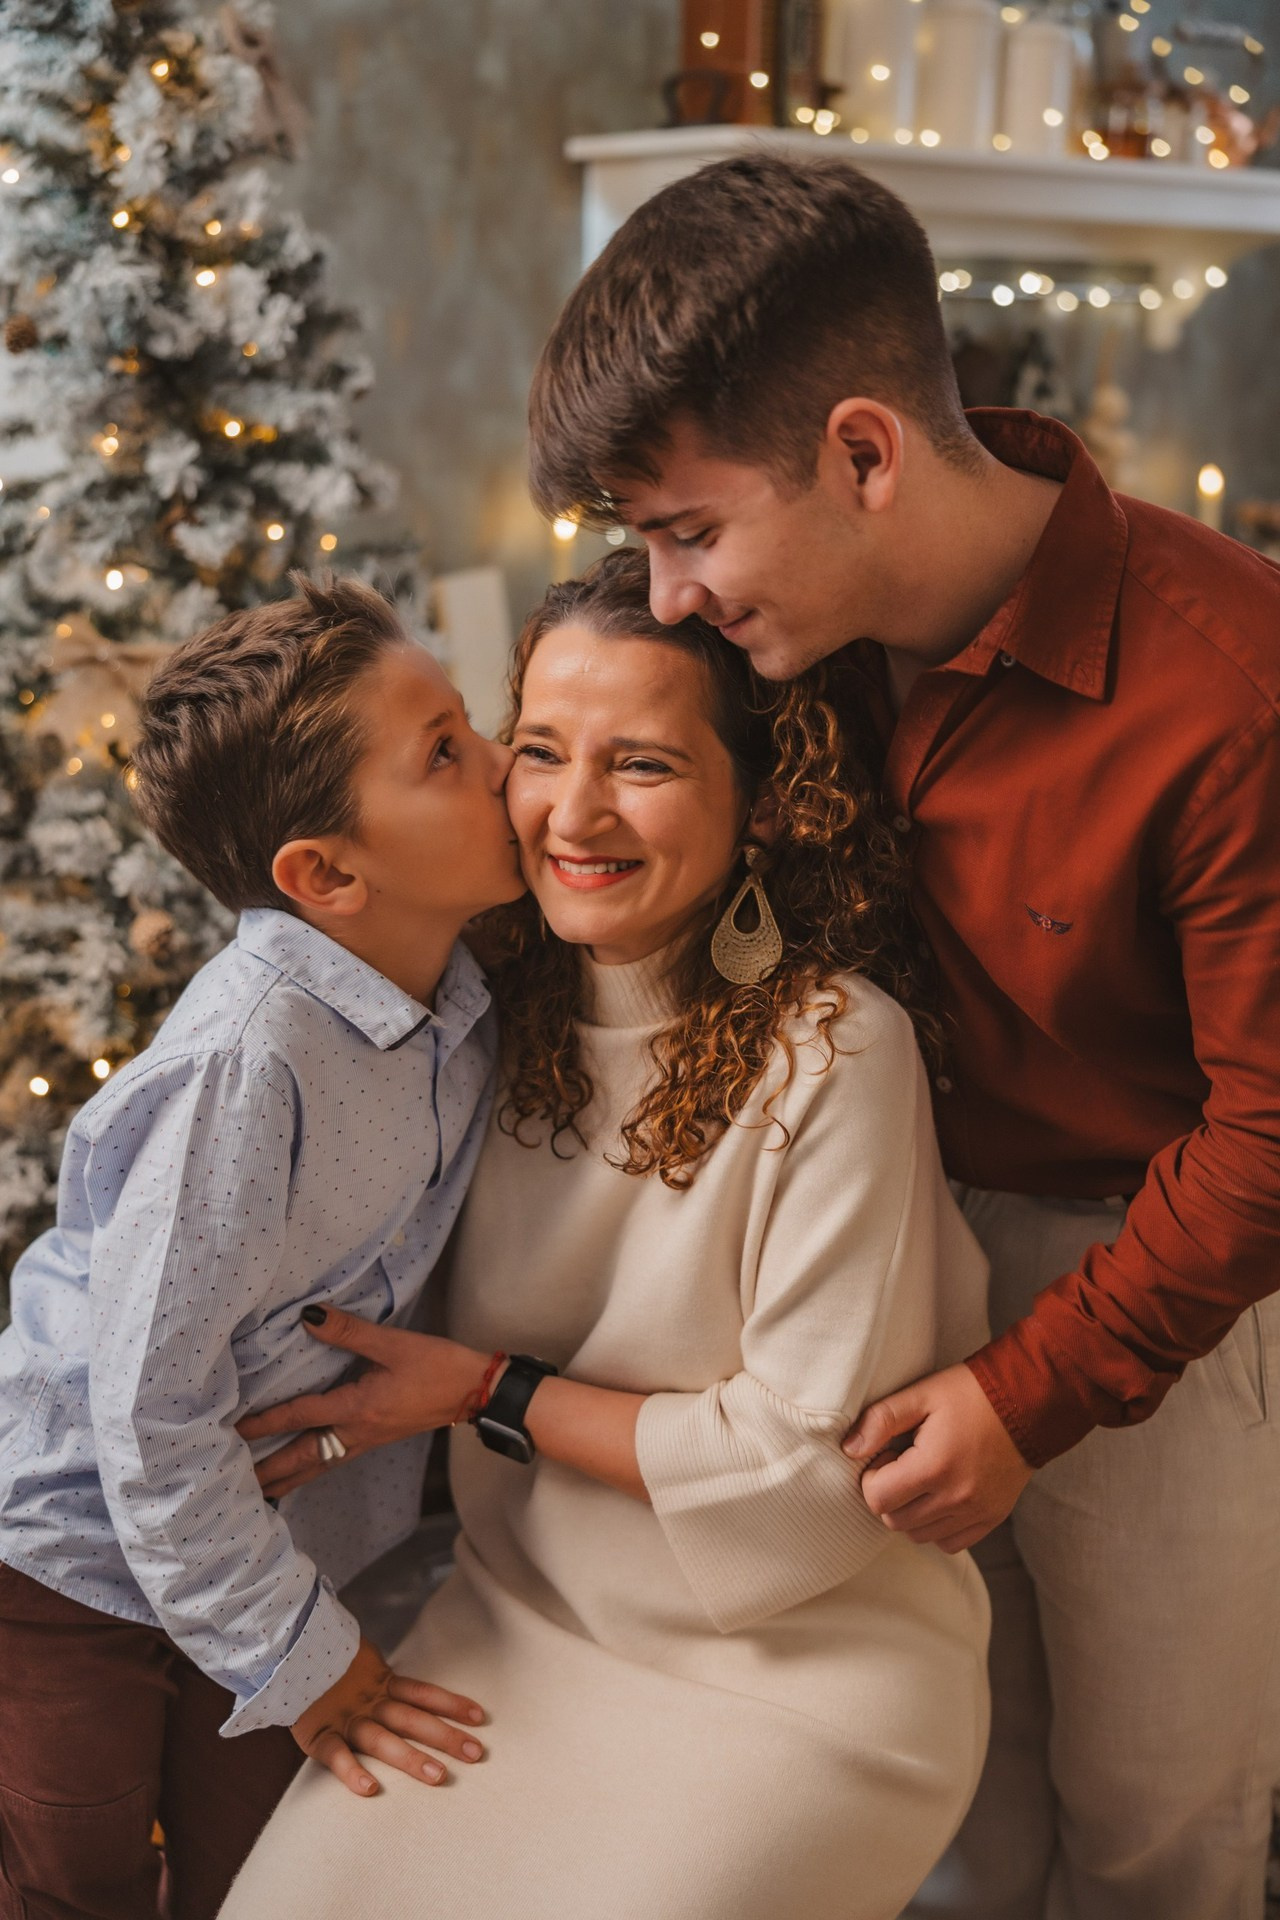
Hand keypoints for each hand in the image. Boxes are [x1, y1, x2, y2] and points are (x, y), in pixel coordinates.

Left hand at [238, 1307, 490, 1498]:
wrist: (476, 1392)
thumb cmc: (438, 1366)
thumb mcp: (395, 1344)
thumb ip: (350, 1332)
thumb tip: (308, 1317)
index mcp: (358, 1409)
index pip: (301, 1416)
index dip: (265, 1422)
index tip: (234, 1429)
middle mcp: (357, 1433)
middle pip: (303, 1458)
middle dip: (268, 1471)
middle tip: (232, 1487)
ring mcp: (367, 1441)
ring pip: (317, 1467)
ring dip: (286, 1480)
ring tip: (258, 1493)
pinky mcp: (376, 1440)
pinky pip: (333, 1463)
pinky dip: (310, 1473)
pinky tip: (301, 1474)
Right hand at [291, 1634, 485, 1796]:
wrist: (282, 1657)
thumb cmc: (324, 1669)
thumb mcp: (357, 1666)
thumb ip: (382, 1678)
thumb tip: (415, 1689)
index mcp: (379, 1684)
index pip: (422, 1692)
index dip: (450, 1702)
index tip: (480, 1717)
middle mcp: (367, 1701)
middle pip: (412, 1719)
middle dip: (444, 1735)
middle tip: (476, 1753)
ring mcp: (344, 1718)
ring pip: (382, 1739)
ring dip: (411, 1757)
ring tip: (439, 1777)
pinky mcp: (318, 1734)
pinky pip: (335, 1755)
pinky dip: (351, 1771)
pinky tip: (370, 1790)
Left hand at [842, 1362, 1031, 1553]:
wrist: (1029, 1403)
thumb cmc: (971, 1394)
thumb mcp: (921, 1394)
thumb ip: (881, 1420)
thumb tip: (849, 1449)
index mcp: (935, 1466)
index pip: (877, 1499)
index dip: (873, 1476)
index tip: (887, 1454)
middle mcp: (956, 1497)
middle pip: (895, 1520)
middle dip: (889, 1494)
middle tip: (903, 1464)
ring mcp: (976, 1512)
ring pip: (919, 1535)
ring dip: (910, 1511)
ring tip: (923, 1477)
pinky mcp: (991, 1519)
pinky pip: (949, 1543)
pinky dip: (936, 1526)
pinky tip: (940, 1495)